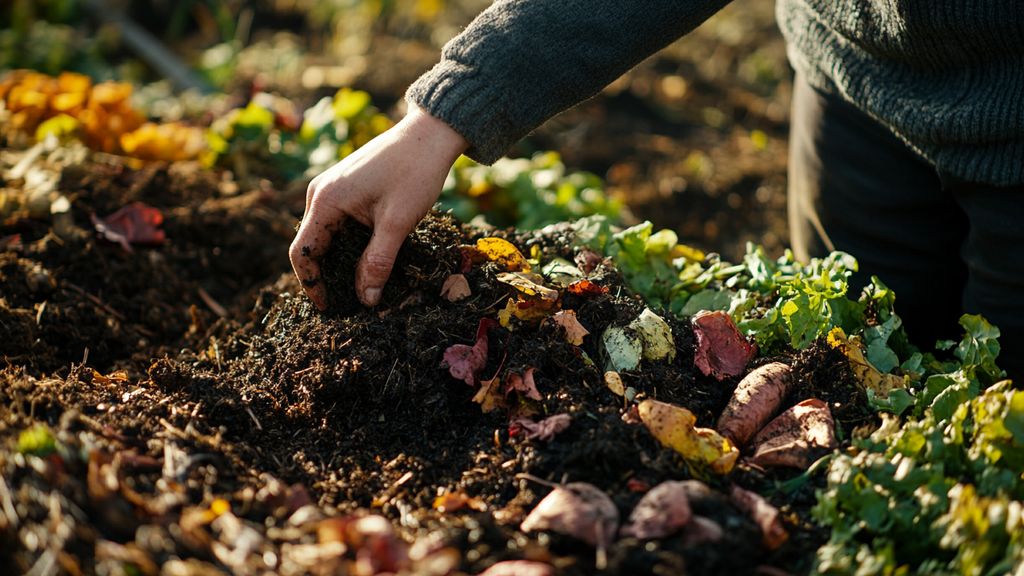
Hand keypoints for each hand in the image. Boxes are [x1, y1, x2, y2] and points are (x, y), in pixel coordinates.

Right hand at [289, 105, 468, 308]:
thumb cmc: (415, 172)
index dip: (312, 284)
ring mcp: (332, 189)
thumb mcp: (398, 223)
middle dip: (327, 276)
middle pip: (312, 246)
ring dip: (340, 262)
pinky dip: (349, 245)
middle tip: (349, 305)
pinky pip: (338, 224)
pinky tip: (369, 261)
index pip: (302, 252)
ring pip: (326, 237)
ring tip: (360, 287)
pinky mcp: (346, 188)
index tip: (330, 308)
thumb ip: (378, 263)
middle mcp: (321, 193)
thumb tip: (366, 301)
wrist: (430, 135)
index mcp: (326, 200)